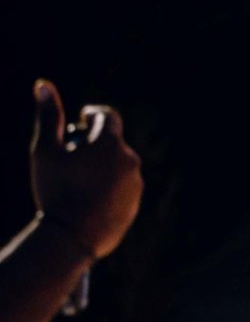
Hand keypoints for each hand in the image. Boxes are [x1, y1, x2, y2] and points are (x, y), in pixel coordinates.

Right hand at [28, 80, 142, 259]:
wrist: (73, 236)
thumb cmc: (56, 190)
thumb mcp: (45, 151)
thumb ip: (49, 116)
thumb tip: (43, 85)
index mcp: (110, 144)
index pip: (107, 117)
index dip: (92, 114)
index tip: (81, 118)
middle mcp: (129, 161)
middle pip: (112, 142)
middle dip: (93, 142)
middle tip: (71, 152)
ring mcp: (135, 183)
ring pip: (118, 165)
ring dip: (102, 164)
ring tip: (78, 177)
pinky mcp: (135, 203)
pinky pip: (122, 185)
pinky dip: (108, 184)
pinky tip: (88, 195)